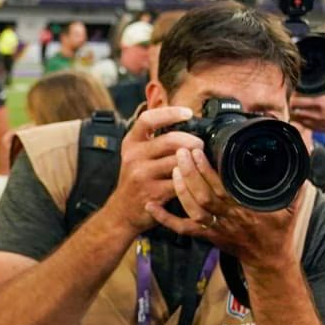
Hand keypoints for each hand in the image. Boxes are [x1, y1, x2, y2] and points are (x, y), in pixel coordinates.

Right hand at [98, 107, 204, 234]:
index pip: (148, 119)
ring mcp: (142, 175)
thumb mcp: (136, 153)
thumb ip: (153, 137)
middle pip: (170, 140)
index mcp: (131, 142)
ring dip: (194, 162)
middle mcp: (134, 156)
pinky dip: (191, 180)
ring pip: (177, 162)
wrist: (123, 211)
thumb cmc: (136, 178)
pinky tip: (196, 179)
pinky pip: (179, 183)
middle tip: (201, 145)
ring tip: (201, 162)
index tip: (188, 113)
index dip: (170, 113)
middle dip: (192, 141)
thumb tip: (181, 118)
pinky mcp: (152, 193)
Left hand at [147, 146, 300, 270]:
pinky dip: (165, 219)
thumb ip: (296, 176)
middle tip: (180, 150)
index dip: (207, 171)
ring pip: (192, 209)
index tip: (199, 151)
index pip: (222, 188)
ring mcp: (215, 229)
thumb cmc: (279, 230)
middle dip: (189, 173)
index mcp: (246, 209)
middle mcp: (228, 219)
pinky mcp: (206, 236)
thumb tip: (307, 147)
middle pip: (203, 196)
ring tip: (172, 167)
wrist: (269, 260)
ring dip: (179, 189)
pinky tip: (151, 206)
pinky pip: (182, 229)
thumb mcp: (293, 204)